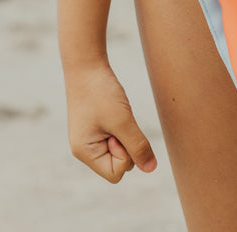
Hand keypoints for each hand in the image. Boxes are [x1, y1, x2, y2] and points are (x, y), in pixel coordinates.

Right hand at [65, 63, 157, 182]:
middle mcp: (85, 150)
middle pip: (119, 164)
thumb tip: (151, 168)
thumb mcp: (122, 120)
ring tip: (115, 113)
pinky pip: (116, 137)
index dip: (126, 155)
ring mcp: (90, 138)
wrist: (86, 63)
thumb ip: (137, 146)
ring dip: (125, 133)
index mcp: (85, 153)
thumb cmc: (101, 92)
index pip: (115, 173)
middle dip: (126, 143)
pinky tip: (114, 111)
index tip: (120, 131)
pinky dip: (121, 126)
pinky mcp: (96, 127)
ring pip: (120, 149)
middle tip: (118, 119)